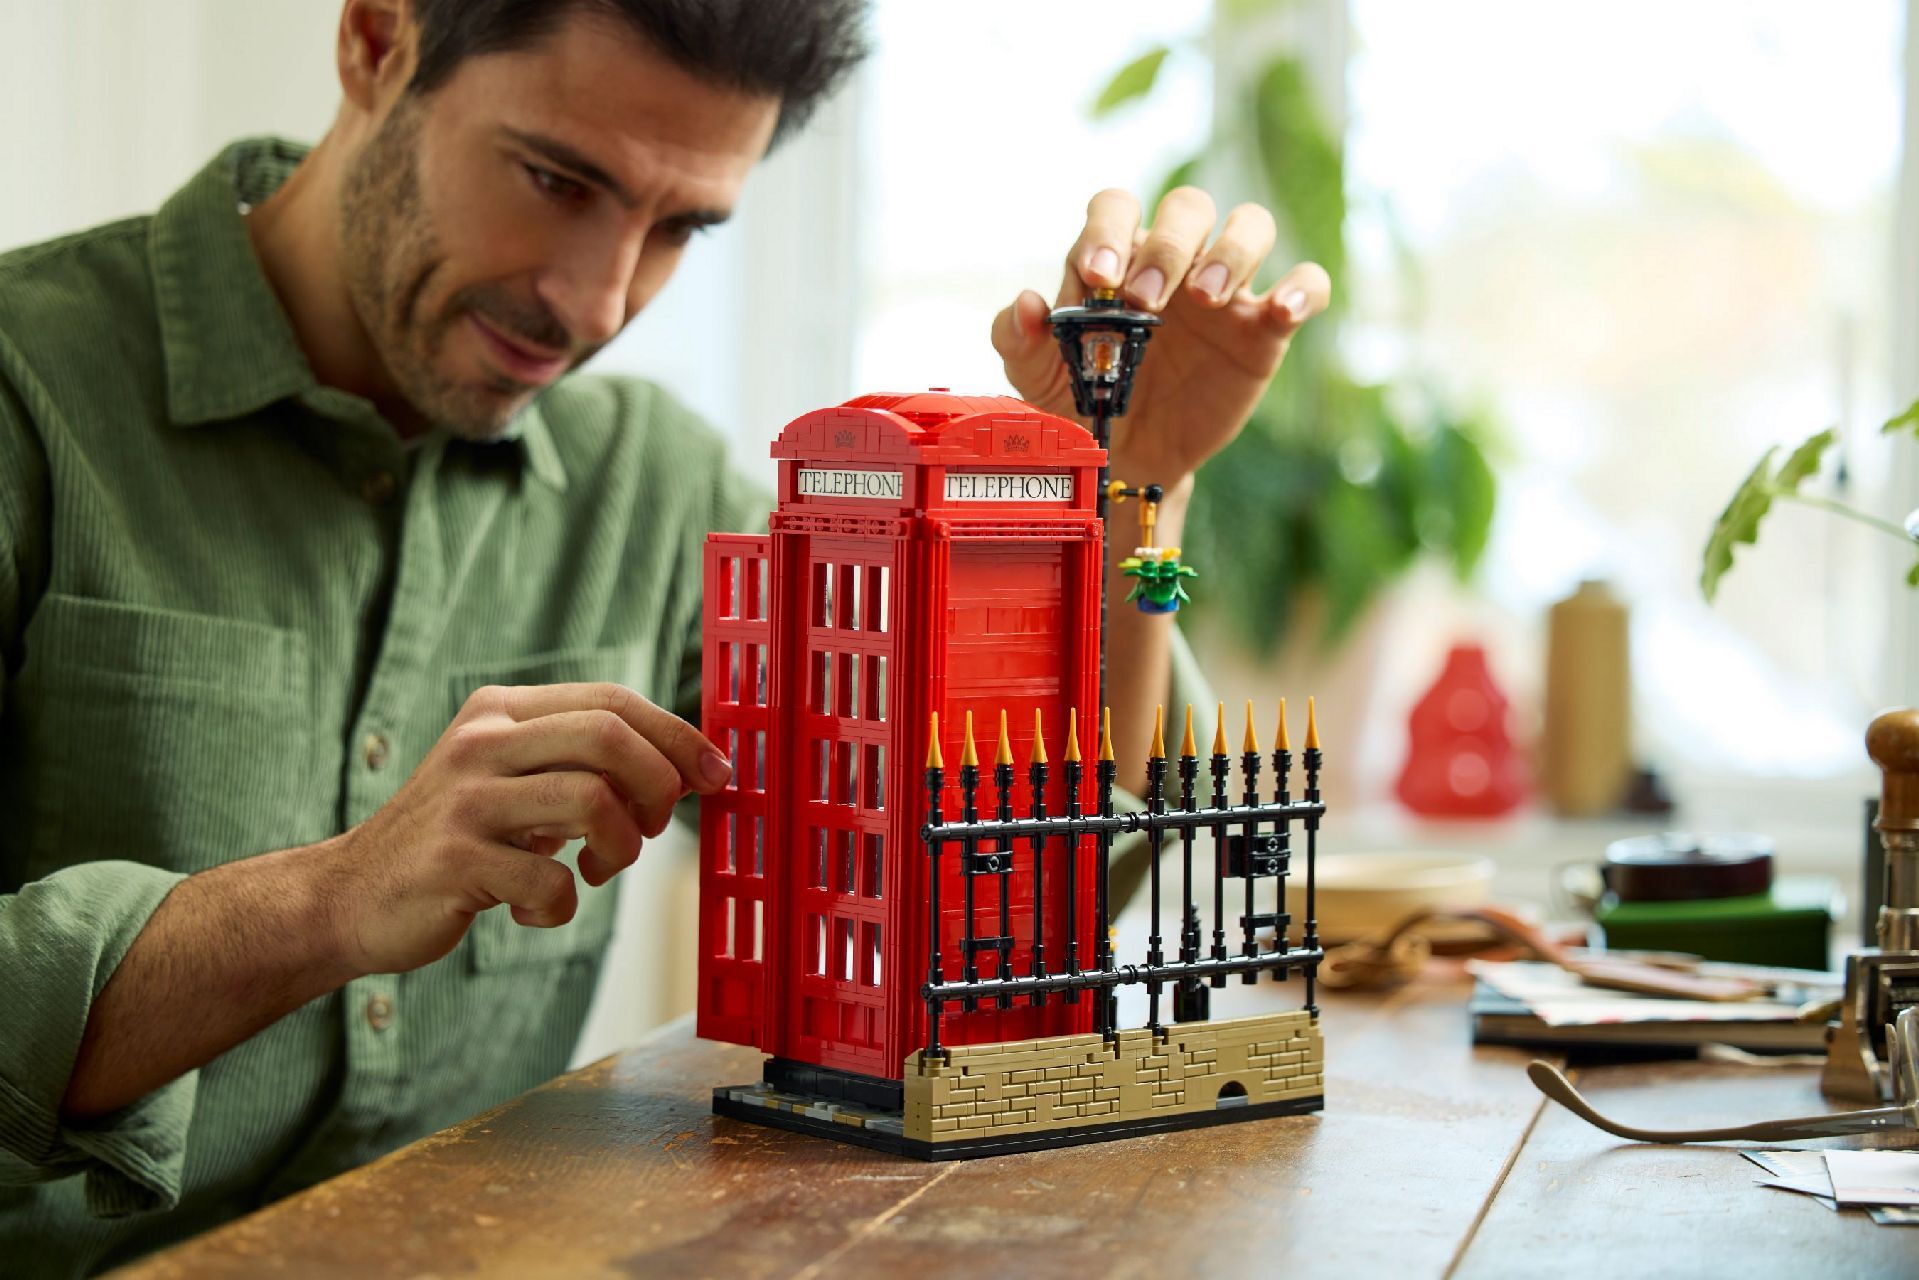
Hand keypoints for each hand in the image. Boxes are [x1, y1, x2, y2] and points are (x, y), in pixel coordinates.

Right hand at [318, 682, 732, 974]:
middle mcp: (481, 742)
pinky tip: (532, 910)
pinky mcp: (453, 861)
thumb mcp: (514, 782)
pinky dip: (559, 908)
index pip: (613, 700)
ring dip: (619, 850)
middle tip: (650, 831)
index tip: (716, 775)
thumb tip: (685, 768)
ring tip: (594, 872)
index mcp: (501, 712)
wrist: (350, 896)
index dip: (678, 736)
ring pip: (591, 801)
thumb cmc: (457, 840)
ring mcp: (464, 800)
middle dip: (657, 788)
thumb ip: (584, 766)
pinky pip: (550, 882)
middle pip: (609, 737)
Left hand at [992, 187, 1331, 488]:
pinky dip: (1304, 287)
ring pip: (1252, 225)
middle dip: (1167, 245)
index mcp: (1119, 256)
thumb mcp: (1036, 374)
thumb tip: (1028, 304)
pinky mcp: (1265, 328)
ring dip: (1232, 251)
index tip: (1099, 274)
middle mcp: (1175, 260)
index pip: (1117, 208)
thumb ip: (1017, 335)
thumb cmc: (1083, 398)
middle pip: (1188, 206)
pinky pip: (1306, 285)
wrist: (1126, 456)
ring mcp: (1226, 290)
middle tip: (1146, 299)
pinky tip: (1283, 310)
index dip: (1109, 229)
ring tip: (1206, 298)